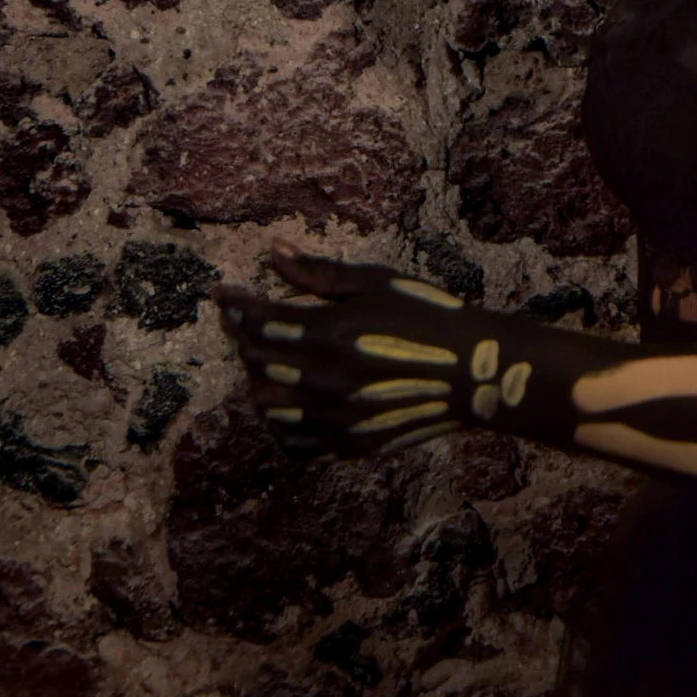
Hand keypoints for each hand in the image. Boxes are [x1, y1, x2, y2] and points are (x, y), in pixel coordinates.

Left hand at [217, 244, 521, 459]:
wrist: (473, 372)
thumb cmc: (428, 315)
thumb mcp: (377, 282)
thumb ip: (320, 273)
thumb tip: (275, 253)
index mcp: (330, 334)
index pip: (260, 322)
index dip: (235, 306)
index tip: (222, 294)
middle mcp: (323, 380)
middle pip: (256, 360)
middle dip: (243, 337)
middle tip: (246, 321)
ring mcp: (333, 418)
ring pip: (266, 403)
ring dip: (258, 379)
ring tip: (268, 360)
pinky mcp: (346, 444)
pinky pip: (291, 440)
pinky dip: (279, 419)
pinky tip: (288, 400)